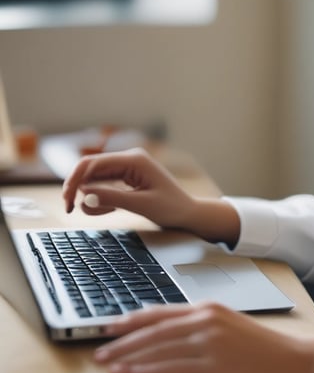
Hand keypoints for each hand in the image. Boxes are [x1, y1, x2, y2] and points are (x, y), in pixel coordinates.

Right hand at [62, 148, 197, 227]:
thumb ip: (112, 198)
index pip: (92, 163)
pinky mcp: (126, 178)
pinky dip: (101, 199)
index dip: (74, 180)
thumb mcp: (141, 205)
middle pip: (89, 169)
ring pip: (94, 180)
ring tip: (109, 212)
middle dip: (77, 189)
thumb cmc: (171, 208)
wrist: (187, 213)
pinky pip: (103, 186)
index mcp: (134, 160)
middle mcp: (129, 159)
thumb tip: (83, 194)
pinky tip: (111, 210)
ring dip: (92, 198)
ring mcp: (127, 168)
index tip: (67, 200)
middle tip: (70, 210)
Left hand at [93, 303, 308, 372]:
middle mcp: (206, 320)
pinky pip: (171, 371)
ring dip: (129, 360)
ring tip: (109, 368)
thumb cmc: (262, 345)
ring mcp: (209, 343)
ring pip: (158, 350)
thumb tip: (167, 333)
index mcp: (209, 307)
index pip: (161, 312)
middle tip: (99, 351)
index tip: (110, 328)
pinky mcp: (213, 367)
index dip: (132, 320)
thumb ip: (200, 324)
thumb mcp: (229, 324)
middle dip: (122, 342)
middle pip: (154, 330)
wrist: (291, 360)